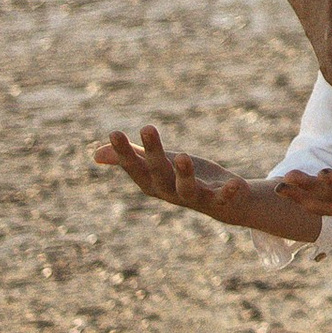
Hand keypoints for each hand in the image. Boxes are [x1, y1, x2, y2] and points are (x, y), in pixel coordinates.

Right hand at [93, 128, 319, 241]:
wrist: (223, 205)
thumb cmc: (184, 180)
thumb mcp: (158, 166)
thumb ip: (132, 158)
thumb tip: (96, 154)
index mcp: (153, 183)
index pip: (135, 167)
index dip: (123, 152)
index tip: (114, 132)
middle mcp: (170, 192)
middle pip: (159, 173)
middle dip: (153, 153)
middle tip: (147, 127)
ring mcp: (194, 198)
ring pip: (187, 188)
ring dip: (184, 173)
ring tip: (183, 155)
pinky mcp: (220, 200)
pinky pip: (223, 198)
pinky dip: (229, 192)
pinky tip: (235, 182)